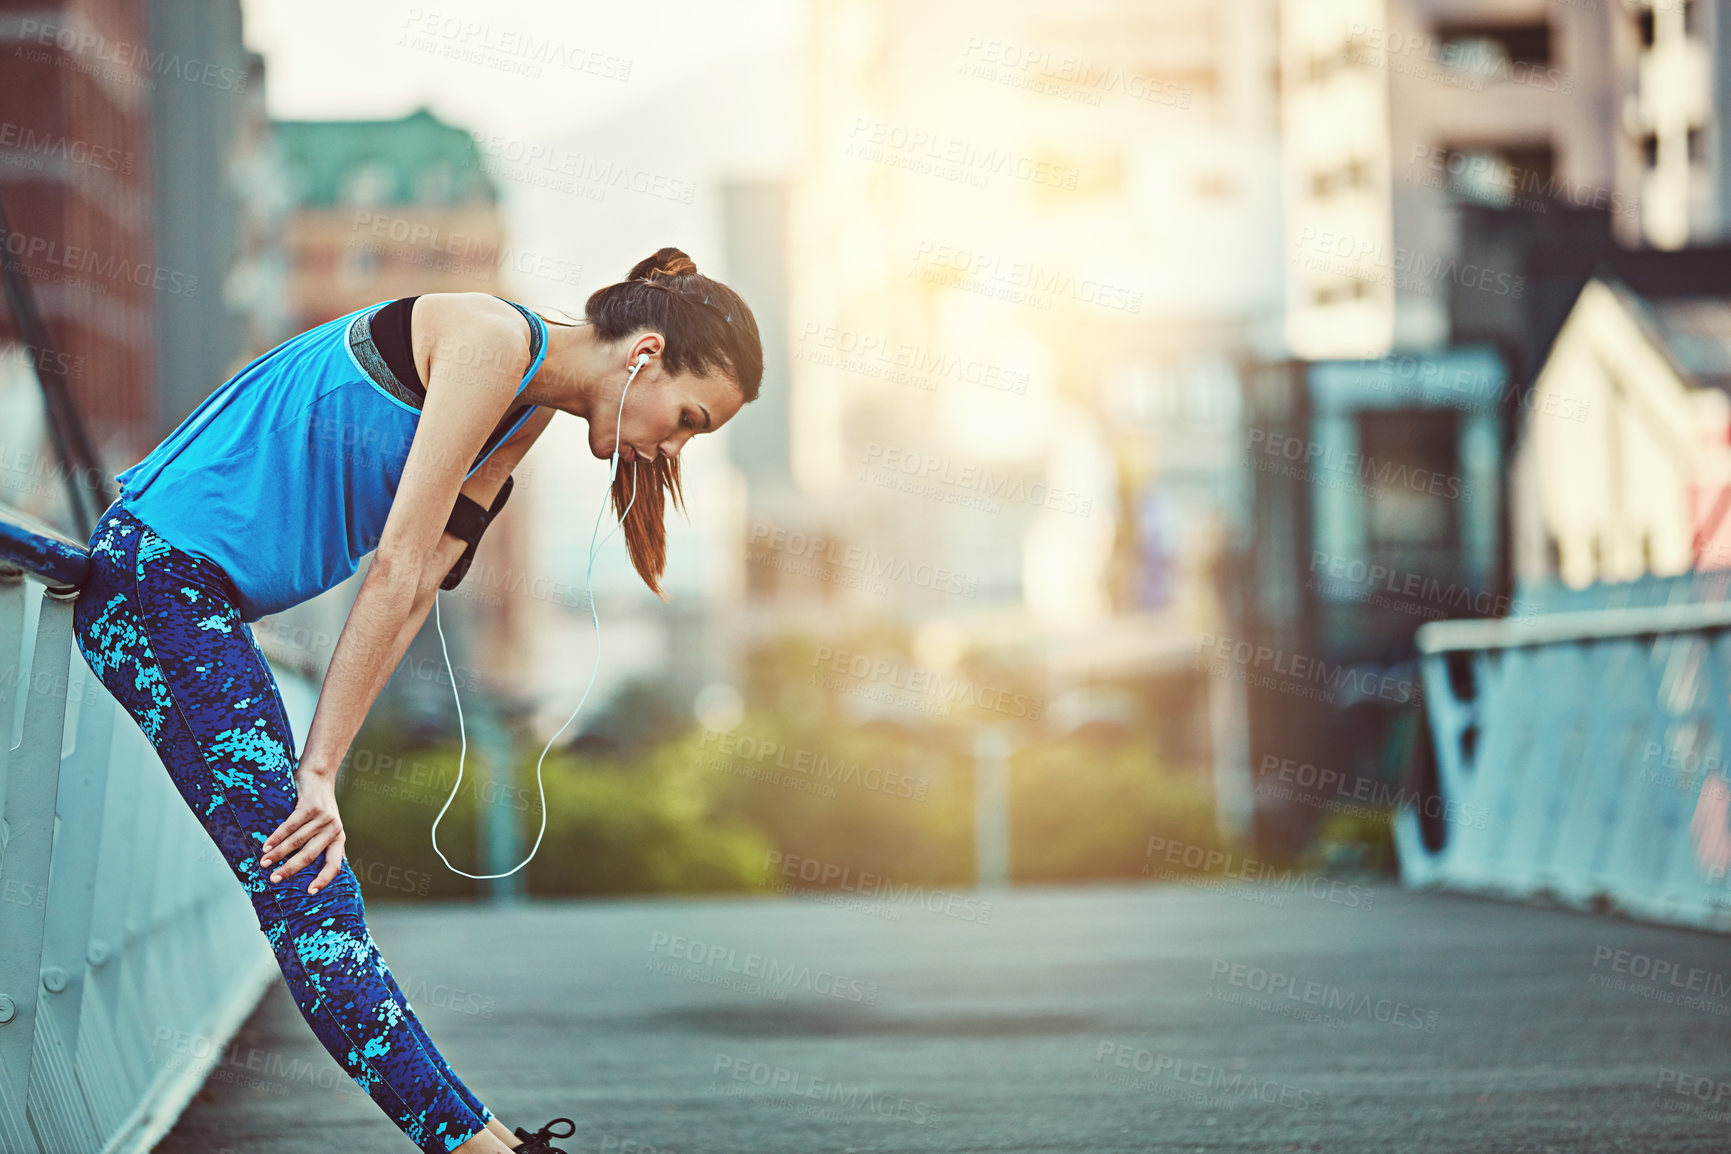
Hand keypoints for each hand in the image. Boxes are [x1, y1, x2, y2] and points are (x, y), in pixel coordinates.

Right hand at [260, 767, 346, 894]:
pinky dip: (276, 837)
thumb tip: (317, 873)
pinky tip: (266, 845)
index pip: (335, 865)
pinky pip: (290, 826)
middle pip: (310, 856)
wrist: (319, 776)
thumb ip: (323, 846)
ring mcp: (323, 817)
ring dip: (278, 854)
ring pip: (297, 842)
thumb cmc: (319, 808)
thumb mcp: (327, 828)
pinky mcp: (310, 806)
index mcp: (339, 839)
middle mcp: (334, 829)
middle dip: (290, 869)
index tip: (310, 892)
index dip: (323, 879)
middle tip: (274, 880)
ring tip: (264, 863)